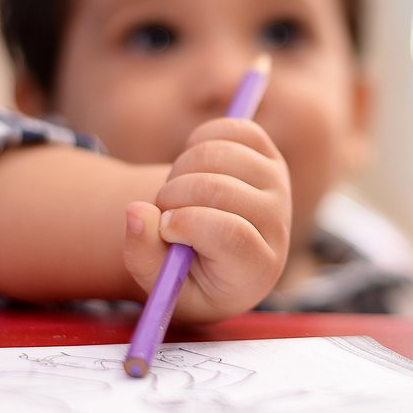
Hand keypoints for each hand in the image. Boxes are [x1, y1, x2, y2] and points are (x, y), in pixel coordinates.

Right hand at [123, 118, 290, 321]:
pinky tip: (192, 167)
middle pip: (221, 190)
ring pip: (223, 155)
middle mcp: (277, 224)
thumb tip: (136, 210)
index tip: (165, 227)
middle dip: (174, 195)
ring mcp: (277, 185)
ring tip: (176, 192)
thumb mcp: (159, 281)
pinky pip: (235, 130)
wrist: (214, 249)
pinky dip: (200, 140)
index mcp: (257, 268)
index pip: (232, 235)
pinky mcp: (269, 156)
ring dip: (182, 169)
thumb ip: (143, 254)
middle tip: (163, 209)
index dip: (188, 224)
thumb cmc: (185, 272)